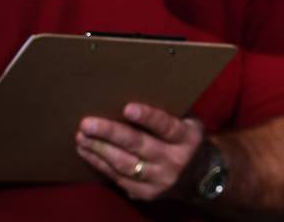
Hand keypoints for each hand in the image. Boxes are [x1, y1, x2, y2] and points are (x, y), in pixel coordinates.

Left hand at [76, 102, 204, 200]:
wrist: (202, 176)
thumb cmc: (189, 139)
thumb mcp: (190, 123)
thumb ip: (170, 113)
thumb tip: (135, 90)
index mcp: (188, 137)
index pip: (167, 126)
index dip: (148, 117)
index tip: (127, 108)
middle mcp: (174, 160)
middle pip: (139, 145)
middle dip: (110, 134)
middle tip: (87, 124)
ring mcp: (160, 180)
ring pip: (124, 164)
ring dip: (99, 150)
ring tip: (81, 137)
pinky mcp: (146, 193)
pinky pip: (119, 179)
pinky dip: (101, 164)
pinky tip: (87, 152)